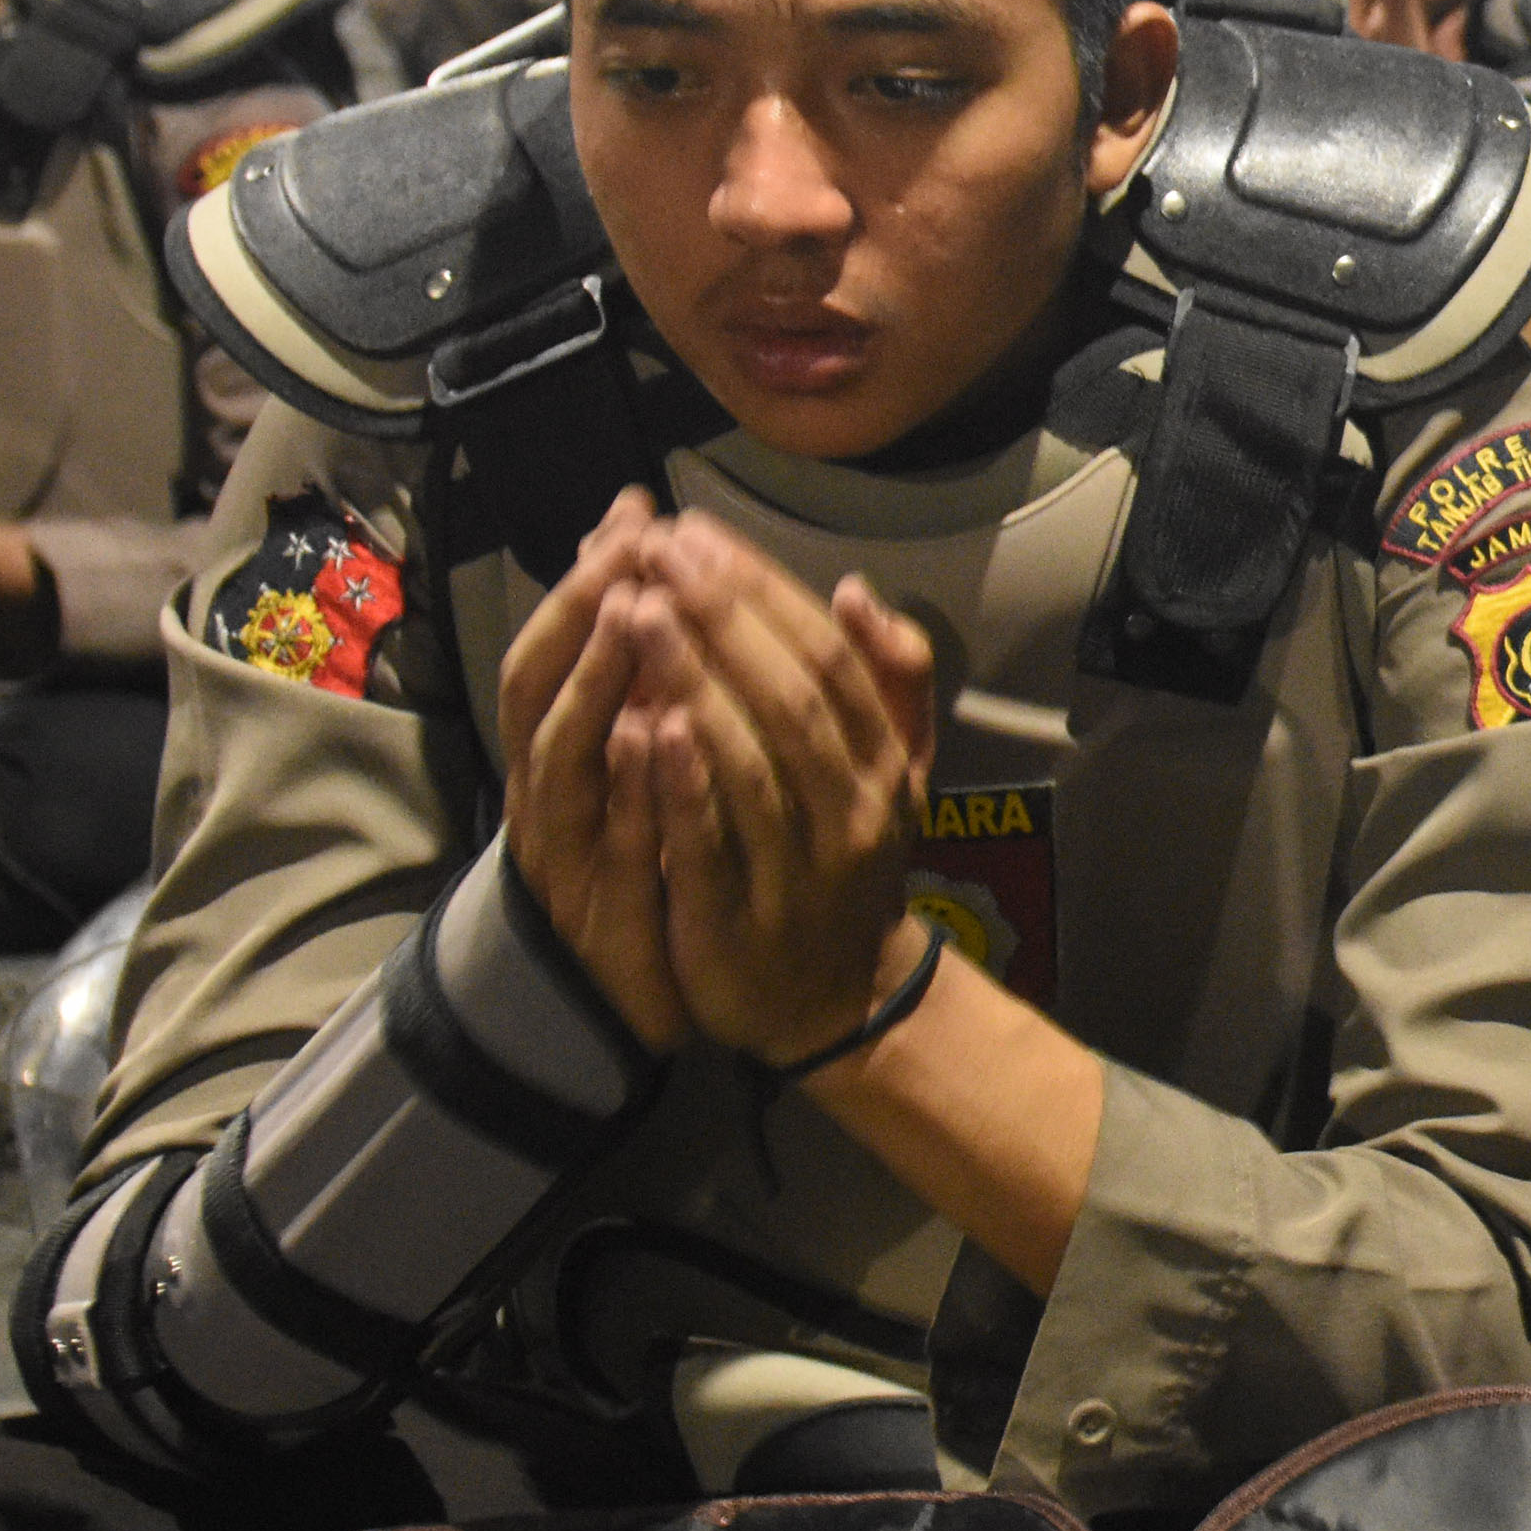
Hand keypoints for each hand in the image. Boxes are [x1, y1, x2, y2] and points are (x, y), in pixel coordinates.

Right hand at [495, 491, 684, 1051]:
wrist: (639, 999)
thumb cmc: (646, 860)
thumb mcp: (643, 767)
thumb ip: (644, 680)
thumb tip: (652, 572)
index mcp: (558, 755)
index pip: (558, 648)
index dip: (587, 579)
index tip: (632, 512)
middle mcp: (545, 794)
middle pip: (539, 690)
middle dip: (582, 613)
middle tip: (627, 546)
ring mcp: (563, 855)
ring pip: (562, 758)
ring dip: (595, 680)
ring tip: (634, 612)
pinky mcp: (598, 916)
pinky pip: (611, 842)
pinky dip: (630, 786)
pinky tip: (653, 733)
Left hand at [623, 515, 937, 1066]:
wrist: (839, 998)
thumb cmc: (851, 864)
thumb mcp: (894, 772)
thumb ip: (890, 681)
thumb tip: (858, 592)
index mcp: (885, 765)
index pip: (829, 659)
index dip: (765, 591)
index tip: (699, 532)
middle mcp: (852, 811)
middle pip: (790, 698)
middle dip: (721, 616)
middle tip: (660, 548)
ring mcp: (799, 869)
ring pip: (750, 763)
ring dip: (694, 681)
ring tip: (636, 609)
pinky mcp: (740, 922)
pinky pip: (710, 844)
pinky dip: (681, 785)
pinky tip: (643, 722)